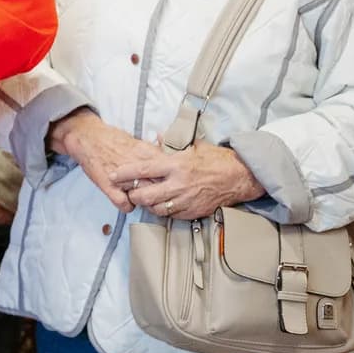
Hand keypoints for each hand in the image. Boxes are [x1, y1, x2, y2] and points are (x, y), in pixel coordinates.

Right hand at [48, 109, 163, 213]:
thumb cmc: (111, 139)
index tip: (169, 184)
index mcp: (146, 153)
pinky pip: (124, 204)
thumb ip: (154, 153)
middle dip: (159, 193)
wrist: (87, 137)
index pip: (168, 172)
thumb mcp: (138, 141)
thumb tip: (169, 160)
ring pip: (143, 197)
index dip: (169, 180)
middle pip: (158, 186)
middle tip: (157, 196)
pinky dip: (126, 206)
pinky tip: (125, 201)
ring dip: (144, 201)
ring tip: (141, 200)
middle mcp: (136, 165)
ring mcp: (122, 177)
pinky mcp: (108, 186)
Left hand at [112, 143, 265, 221]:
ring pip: (156, 208)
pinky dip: (163, 211)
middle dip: (133, 194)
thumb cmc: (216, 159)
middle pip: (145, 195)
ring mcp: (186, 200)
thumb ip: (171, 144)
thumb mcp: (193, 146)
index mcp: (176, 165)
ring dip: (147, 205)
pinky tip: (162, 204)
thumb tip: (155, 137)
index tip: (113, 175)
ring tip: (144, 198)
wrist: (240, 177)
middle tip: (129, 191)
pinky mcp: (193, 211)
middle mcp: (179, 184)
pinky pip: (171, 215)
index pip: (143, 170)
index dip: (124, 174)